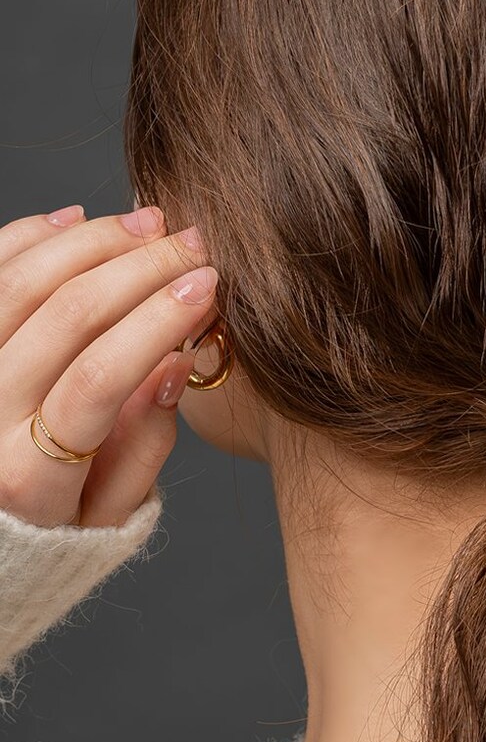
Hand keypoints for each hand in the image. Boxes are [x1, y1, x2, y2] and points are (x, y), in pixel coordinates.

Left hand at [0, 204, 217, 527]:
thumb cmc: (55, 522)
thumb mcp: (113, 512)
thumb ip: (146, 443)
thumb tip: (175, 360)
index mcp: (29, 475)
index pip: (101, 378)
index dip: (158, 322)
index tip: (208, 287)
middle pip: (66, 317)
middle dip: (142, 269)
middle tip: (195, 245)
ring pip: (21, 283)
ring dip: (94, 242)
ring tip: (150, 224)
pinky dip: (31, 236)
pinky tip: (80, 220)